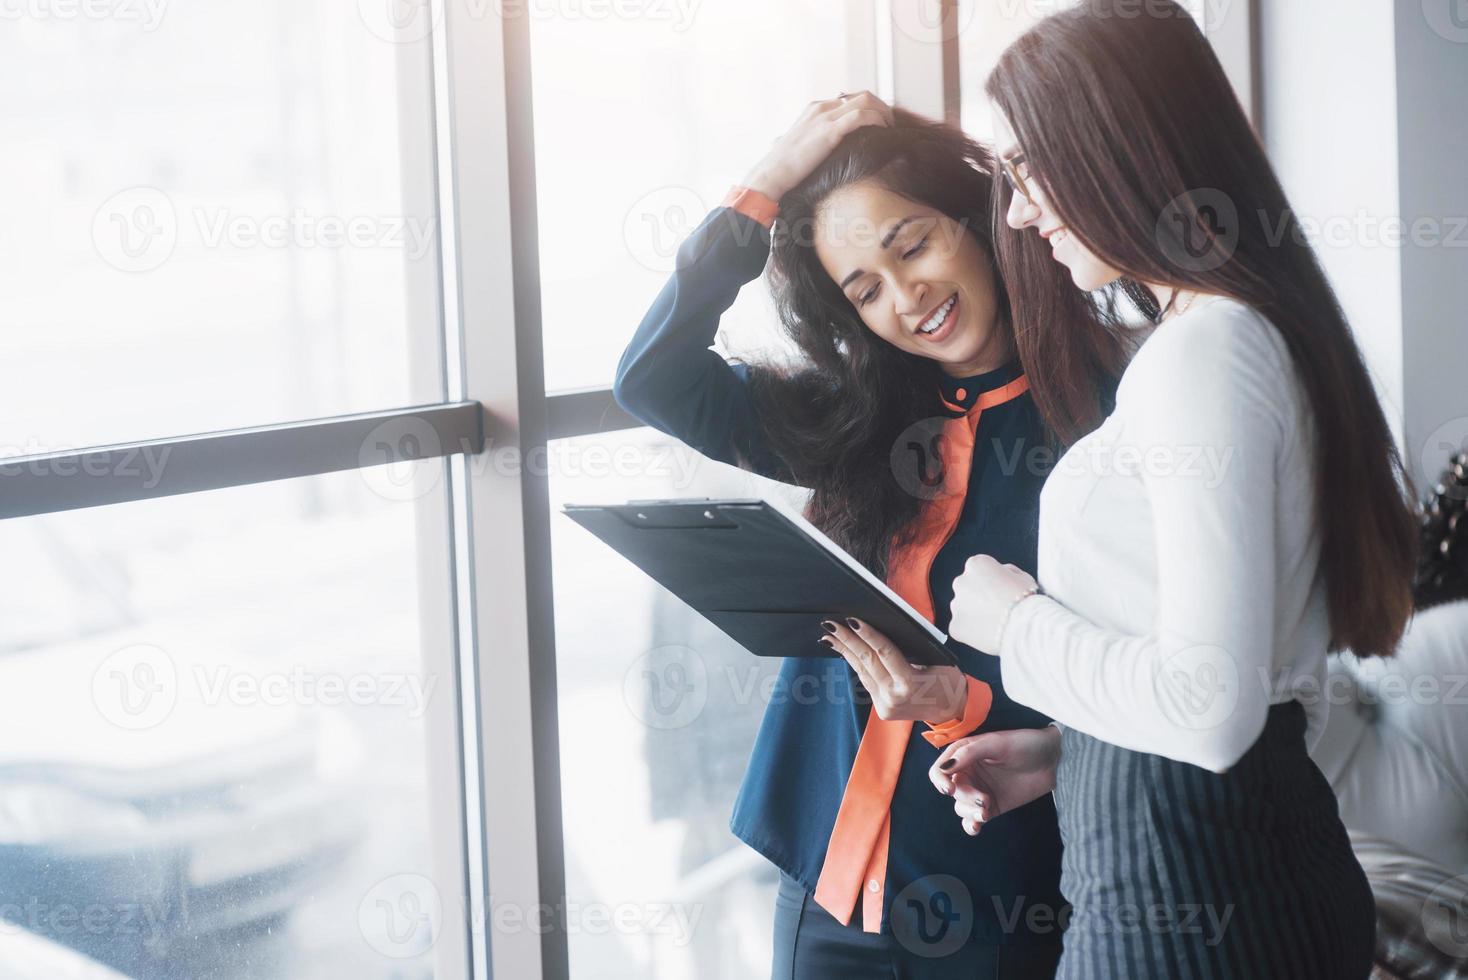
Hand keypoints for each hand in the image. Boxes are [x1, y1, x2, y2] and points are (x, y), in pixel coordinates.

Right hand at [741, 92, 892, 202]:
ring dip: (884, 113)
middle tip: (890, 126)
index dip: (870, 108)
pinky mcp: (830, 131)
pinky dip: (877, 121)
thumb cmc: (784, 167)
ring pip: (867, 101)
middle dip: (882, 108)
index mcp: (815, 108)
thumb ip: (811, 141)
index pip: (851, 98)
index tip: (879, 123)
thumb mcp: (799, 146)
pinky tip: (883, 132)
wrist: (772, 173)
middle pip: (863, 95)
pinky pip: (862, 117)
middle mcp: (822, 107)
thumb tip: (814, 150)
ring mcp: (825, 117)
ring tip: (890, 129)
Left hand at [819, 618, 967, 722]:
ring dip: (845, 651)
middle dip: (847, 640)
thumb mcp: (935, 658)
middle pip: (867, 661)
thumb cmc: (947, 677)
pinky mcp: (881, 710)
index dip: (868, 634)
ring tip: (829, 635)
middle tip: (830, 623)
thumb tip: (879, 626)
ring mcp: (885, 706)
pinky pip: (866, 681)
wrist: (952, 709)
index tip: (851, 619)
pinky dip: (855, 664)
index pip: (884, 652)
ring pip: (861, 671)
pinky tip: (844, 651)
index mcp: (910, 684)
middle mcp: (894, 697)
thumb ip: (908, 647)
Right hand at [928, 726, 1060, 835]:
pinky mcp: (992, 806)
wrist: (1052, 759)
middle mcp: (968, 773)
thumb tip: (946, 769)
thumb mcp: (996, 743)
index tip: (951, 789)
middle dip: (965, 798)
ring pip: (961, 808)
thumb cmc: (1024, 744)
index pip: (939, 770)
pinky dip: (971, 826)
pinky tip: (977, 827)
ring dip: (970, 812)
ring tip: (987, 811)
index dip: (940, 781)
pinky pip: (972, 820)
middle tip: (985, 799)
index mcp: (964, 754)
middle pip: (952, 792)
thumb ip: (969, 753)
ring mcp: (979, 791)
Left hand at [948, 555, 1038, 654]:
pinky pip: (962, 628)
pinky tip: (988, 633)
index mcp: (976, 565)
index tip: (1002, 590)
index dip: (993, 581)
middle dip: (980, 596)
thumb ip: (1006, 572)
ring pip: (963, 608)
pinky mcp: (955, 626)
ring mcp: (956, 605)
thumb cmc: (1027, 602)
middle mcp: (961, 582)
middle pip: (968, 588)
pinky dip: (972, 631)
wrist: (1026, 627)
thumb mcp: (1023, 576)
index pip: (980, 569)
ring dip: (975, 613)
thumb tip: (1001, 576)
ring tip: (996, 623)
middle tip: (999, 608)